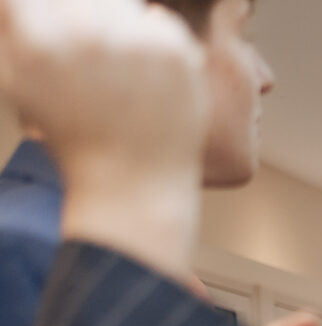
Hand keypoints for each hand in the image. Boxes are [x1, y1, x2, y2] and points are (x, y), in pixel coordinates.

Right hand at [2, 0, 208, 278]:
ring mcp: (135, 40)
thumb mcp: (19, 81)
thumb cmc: (69, 133)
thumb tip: (19, 8)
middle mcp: (87, 34)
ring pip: (117, 1)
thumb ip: (14, 27)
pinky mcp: (175, 49)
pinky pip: (156, 16)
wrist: (132, 181)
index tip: (48, 24)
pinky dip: (148, 35)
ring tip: (113, 65)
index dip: (40, 13)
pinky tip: (142, 72)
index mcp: (38, 42)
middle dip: (73, 15)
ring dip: (110, 21)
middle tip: (87, 54)